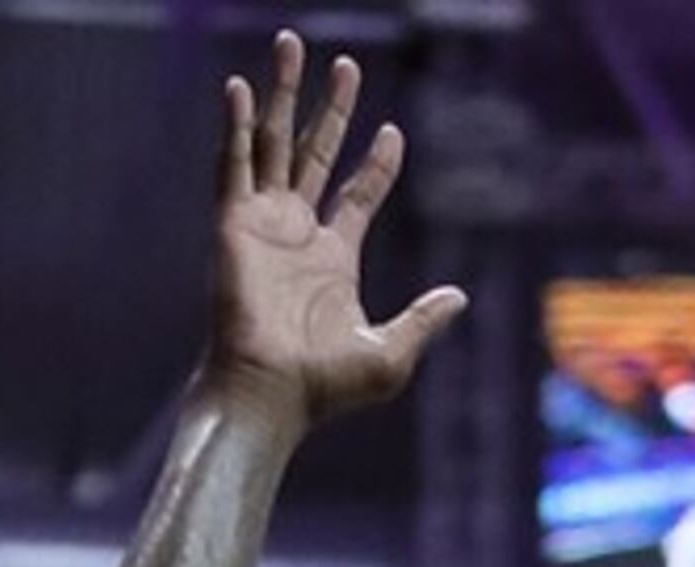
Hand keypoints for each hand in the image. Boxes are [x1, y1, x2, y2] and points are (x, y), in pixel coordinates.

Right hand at [208, 32, 465, 430]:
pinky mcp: (233, 225)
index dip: (377, 163)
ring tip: (291, 43)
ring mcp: (264, 224)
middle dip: (331, 108)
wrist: (272, 394)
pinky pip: (233, 163)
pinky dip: (234, 124)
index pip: (358, 195)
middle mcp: (298, 233)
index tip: (392, 131)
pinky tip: (237, 86)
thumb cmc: (326, 388)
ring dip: (281, 92)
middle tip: (348, 64)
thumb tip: (461, 297)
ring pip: (274, 141)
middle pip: (316, 153)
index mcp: (334, 259)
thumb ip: (423, 320)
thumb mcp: (391, 354)